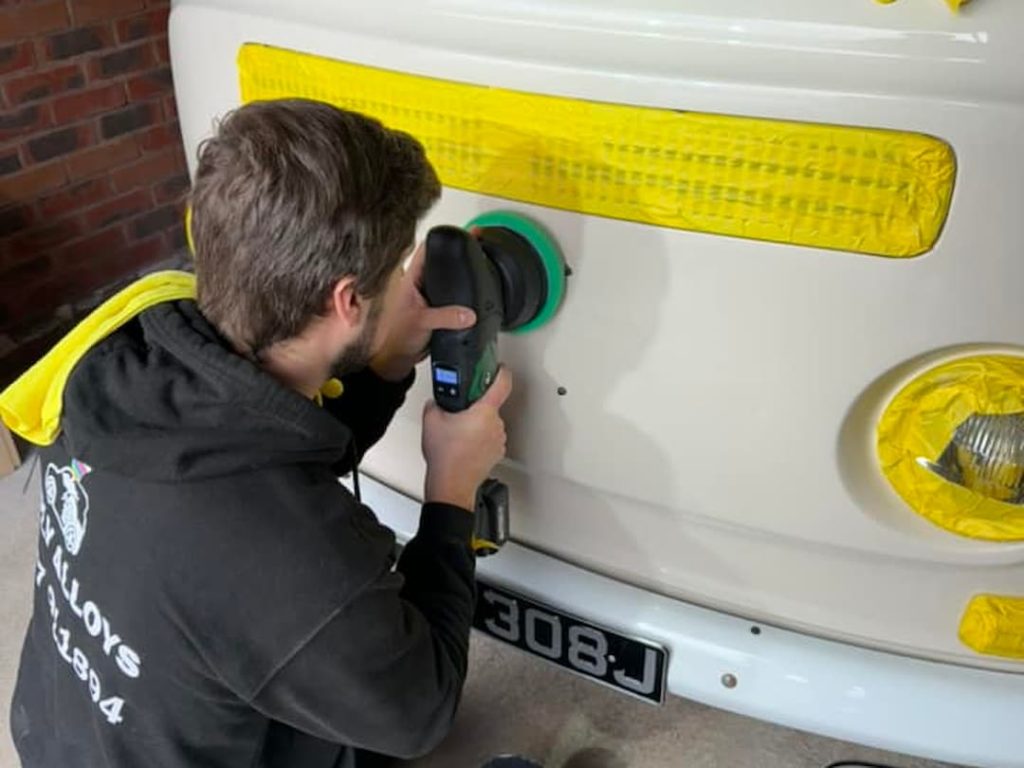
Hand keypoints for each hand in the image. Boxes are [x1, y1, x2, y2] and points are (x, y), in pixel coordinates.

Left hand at [371, 241, 475, 380]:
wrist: (398, 359)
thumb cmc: (397, 337)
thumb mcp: (422, 322)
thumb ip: (445, 317)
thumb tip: (468, 314)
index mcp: (411, 279)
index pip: (427, 249)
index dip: (443, 238)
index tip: (460, 231)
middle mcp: (419, 283)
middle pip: (439, 259)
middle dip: (457, 249)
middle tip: (475, 238)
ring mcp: (428, 294)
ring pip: (446, 275)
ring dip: (459, 269)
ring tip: (477, 255)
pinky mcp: (436, 307)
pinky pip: (451, 292)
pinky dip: (462, 288)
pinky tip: (472, 284)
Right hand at [422, 367, 512, 510]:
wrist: (451, 484)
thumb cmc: (446, 456)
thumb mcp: (431, 420)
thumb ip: (435, 403)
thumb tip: (437, 401)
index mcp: (484, 411)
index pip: (502, 383)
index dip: (502, 371)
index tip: (500, 367)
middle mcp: (495, 424)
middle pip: (491, 406)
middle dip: (476, 406)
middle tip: (460, 412)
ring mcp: (498, 440)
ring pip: (490, 423)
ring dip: (477, 424)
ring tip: (458, 433)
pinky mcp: (496, 453)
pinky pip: (490, 438)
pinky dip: (480, 439)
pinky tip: (463, 445)